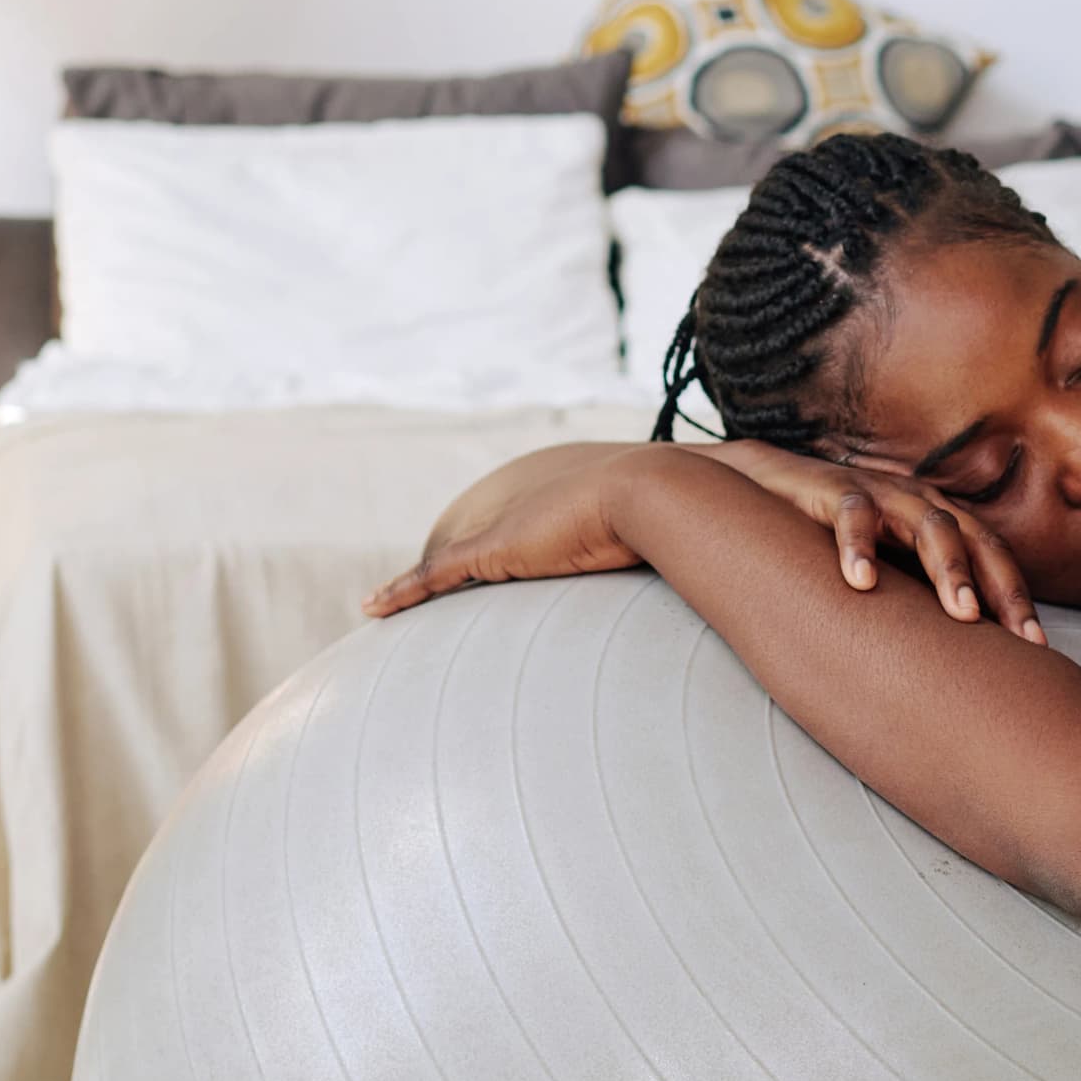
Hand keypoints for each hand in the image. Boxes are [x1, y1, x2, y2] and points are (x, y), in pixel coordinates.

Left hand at [363, 443, 651, 618]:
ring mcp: (509, 519)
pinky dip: (404, 592)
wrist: (660, 491)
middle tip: (433, 583)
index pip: (522, 508)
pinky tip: (376, 607)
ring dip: (422, 581)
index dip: (508, 535)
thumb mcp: (671, 517)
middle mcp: (525, 488)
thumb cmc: (679, 503)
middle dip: (457, 555)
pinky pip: (436, 577)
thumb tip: (704, 541)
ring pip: (451, 557)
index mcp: (564, 473)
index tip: (502, 554)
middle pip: (478, 529)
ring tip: (395, 602)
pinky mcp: (494, 551)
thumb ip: (671, 531)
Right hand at [702, 439, 1043, 642]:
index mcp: (941, 523)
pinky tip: (861, 581)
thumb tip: (962, 664)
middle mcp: (920, 505)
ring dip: (948, 567)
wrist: (767, 485)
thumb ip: (920, 600)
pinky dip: (858, 545)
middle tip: (1019, 636)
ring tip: (961, 611)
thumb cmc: (839, 538)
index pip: (993, 557)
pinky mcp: (835, 489)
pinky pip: (853, 514)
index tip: (1038, 648)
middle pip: (974, 541)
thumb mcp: (888, 567)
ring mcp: (882, 493)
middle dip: (999, 588)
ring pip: (927, 524)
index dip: (1017, 599)